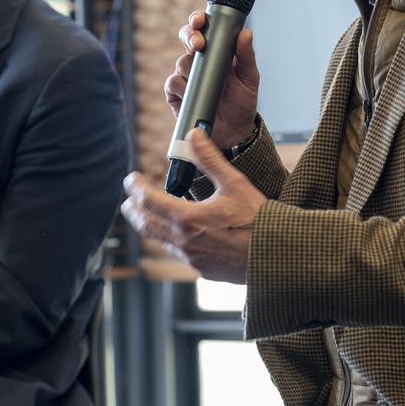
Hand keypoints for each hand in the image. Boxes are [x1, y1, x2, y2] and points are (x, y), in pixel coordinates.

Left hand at [122, 128, 265, 282]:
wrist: (275, 256)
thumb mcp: (234, 184)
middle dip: (134, 210)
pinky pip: (179, 253)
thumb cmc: (258, 220)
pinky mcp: (202, 270)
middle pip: (145, 224)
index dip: (135, 188)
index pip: (147, 201)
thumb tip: (194, 135)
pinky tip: (179, 235)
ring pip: (160, 241)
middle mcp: (184, 241)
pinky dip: (171, 240)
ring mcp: (192, 258)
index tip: (131, 179)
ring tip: (148, 216)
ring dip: (151, 226)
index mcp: (187, 218)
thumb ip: (210, 159)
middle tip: (129, 200)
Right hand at [165, 11, 259, 149]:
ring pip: (180, 62)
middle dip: (190, 36)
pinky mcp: (176, 94)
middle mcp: (198, 61)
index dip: (198, 21)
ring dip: (191, 68)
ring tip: (205, 82)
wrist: (234, 132)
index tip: (201, 21)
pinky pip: (173, 83)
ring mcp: (185, 77)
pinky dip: (182, 87)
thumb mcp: (249, 78)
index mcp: (215, 52)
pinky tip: (192, 94)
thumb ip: (247, 55)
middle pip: (186, 38)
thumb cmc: (242, 103)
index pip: (203, 30)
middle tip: (199, 45)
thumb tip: (246, 33)